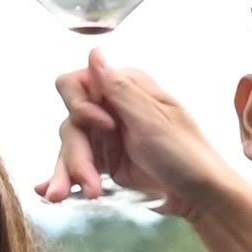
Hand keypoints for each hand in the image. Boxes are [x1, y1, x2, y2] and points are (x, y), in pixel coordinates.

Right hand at [34, 50, 234, 216]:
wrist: (202, 198)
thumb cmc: (188, 155)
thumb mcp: (155, 121)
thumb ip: (121, 90)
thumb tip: (95, 53)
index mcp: (126, 88)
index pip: (76, 84)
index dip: (81, 105)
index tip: (106, 126)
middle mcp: (112, 108)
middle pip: (70, 121)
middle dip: (76, 154)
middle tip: (90, 184)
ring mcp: (107, 136)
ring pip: (71, 147)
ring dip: (67, 173)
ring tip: (60, 198)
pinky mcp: (106, 162)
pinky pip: (78, 167)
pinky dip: (63, 179)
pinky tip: (48, 191)